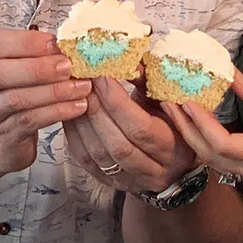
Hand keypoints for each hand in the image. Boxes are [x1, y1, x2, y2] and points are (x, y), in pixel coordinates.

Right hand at [0, 29, 90, 176]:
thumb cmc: (5, 94)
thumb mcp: (9, 67)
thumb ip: (32, 53)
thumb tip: (67, 42)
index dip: (24, 42)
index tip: (54, 42)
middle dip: (36, 68)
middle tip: (68, 66)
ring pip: (16, 100)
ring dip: (53, 92)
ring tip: (80, 86)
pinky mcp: (4, 136)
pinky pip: (30, 121)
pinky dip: (56, 112)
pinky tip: (77, 106)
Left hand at [63, 74, 198, 193]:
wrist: (173, 165)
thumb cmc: (170, 124)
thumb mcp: (167, 103)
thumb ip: (148, 83)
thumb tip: (127, 60)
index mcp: (172, 148)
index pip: (141, 128)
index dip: (118, 102)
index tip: (102, 75)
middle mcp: (153, 170)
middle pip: (118, 144)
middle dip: (97, 110)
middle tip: (82, 81)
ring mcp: (129, 180)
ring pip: (98, 154)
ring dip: (82, 121)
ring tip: (73, 93)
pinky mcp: (108, 182)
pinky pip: (85, 160)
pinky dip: (74, 134)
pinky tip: (69, 112)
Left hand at [163, 69, 242, 191]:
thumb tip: (231, 75)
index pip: (224, 144)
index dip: (200, 123)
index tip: (186, 101)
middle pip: (210, 156)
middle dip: (186, 129)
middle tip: (168, 102)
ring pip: (213, 162)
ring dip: (192, 137)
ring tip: (176, 111)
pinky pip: (223, 164)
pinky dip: (206, 144)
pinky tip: (197, 126)